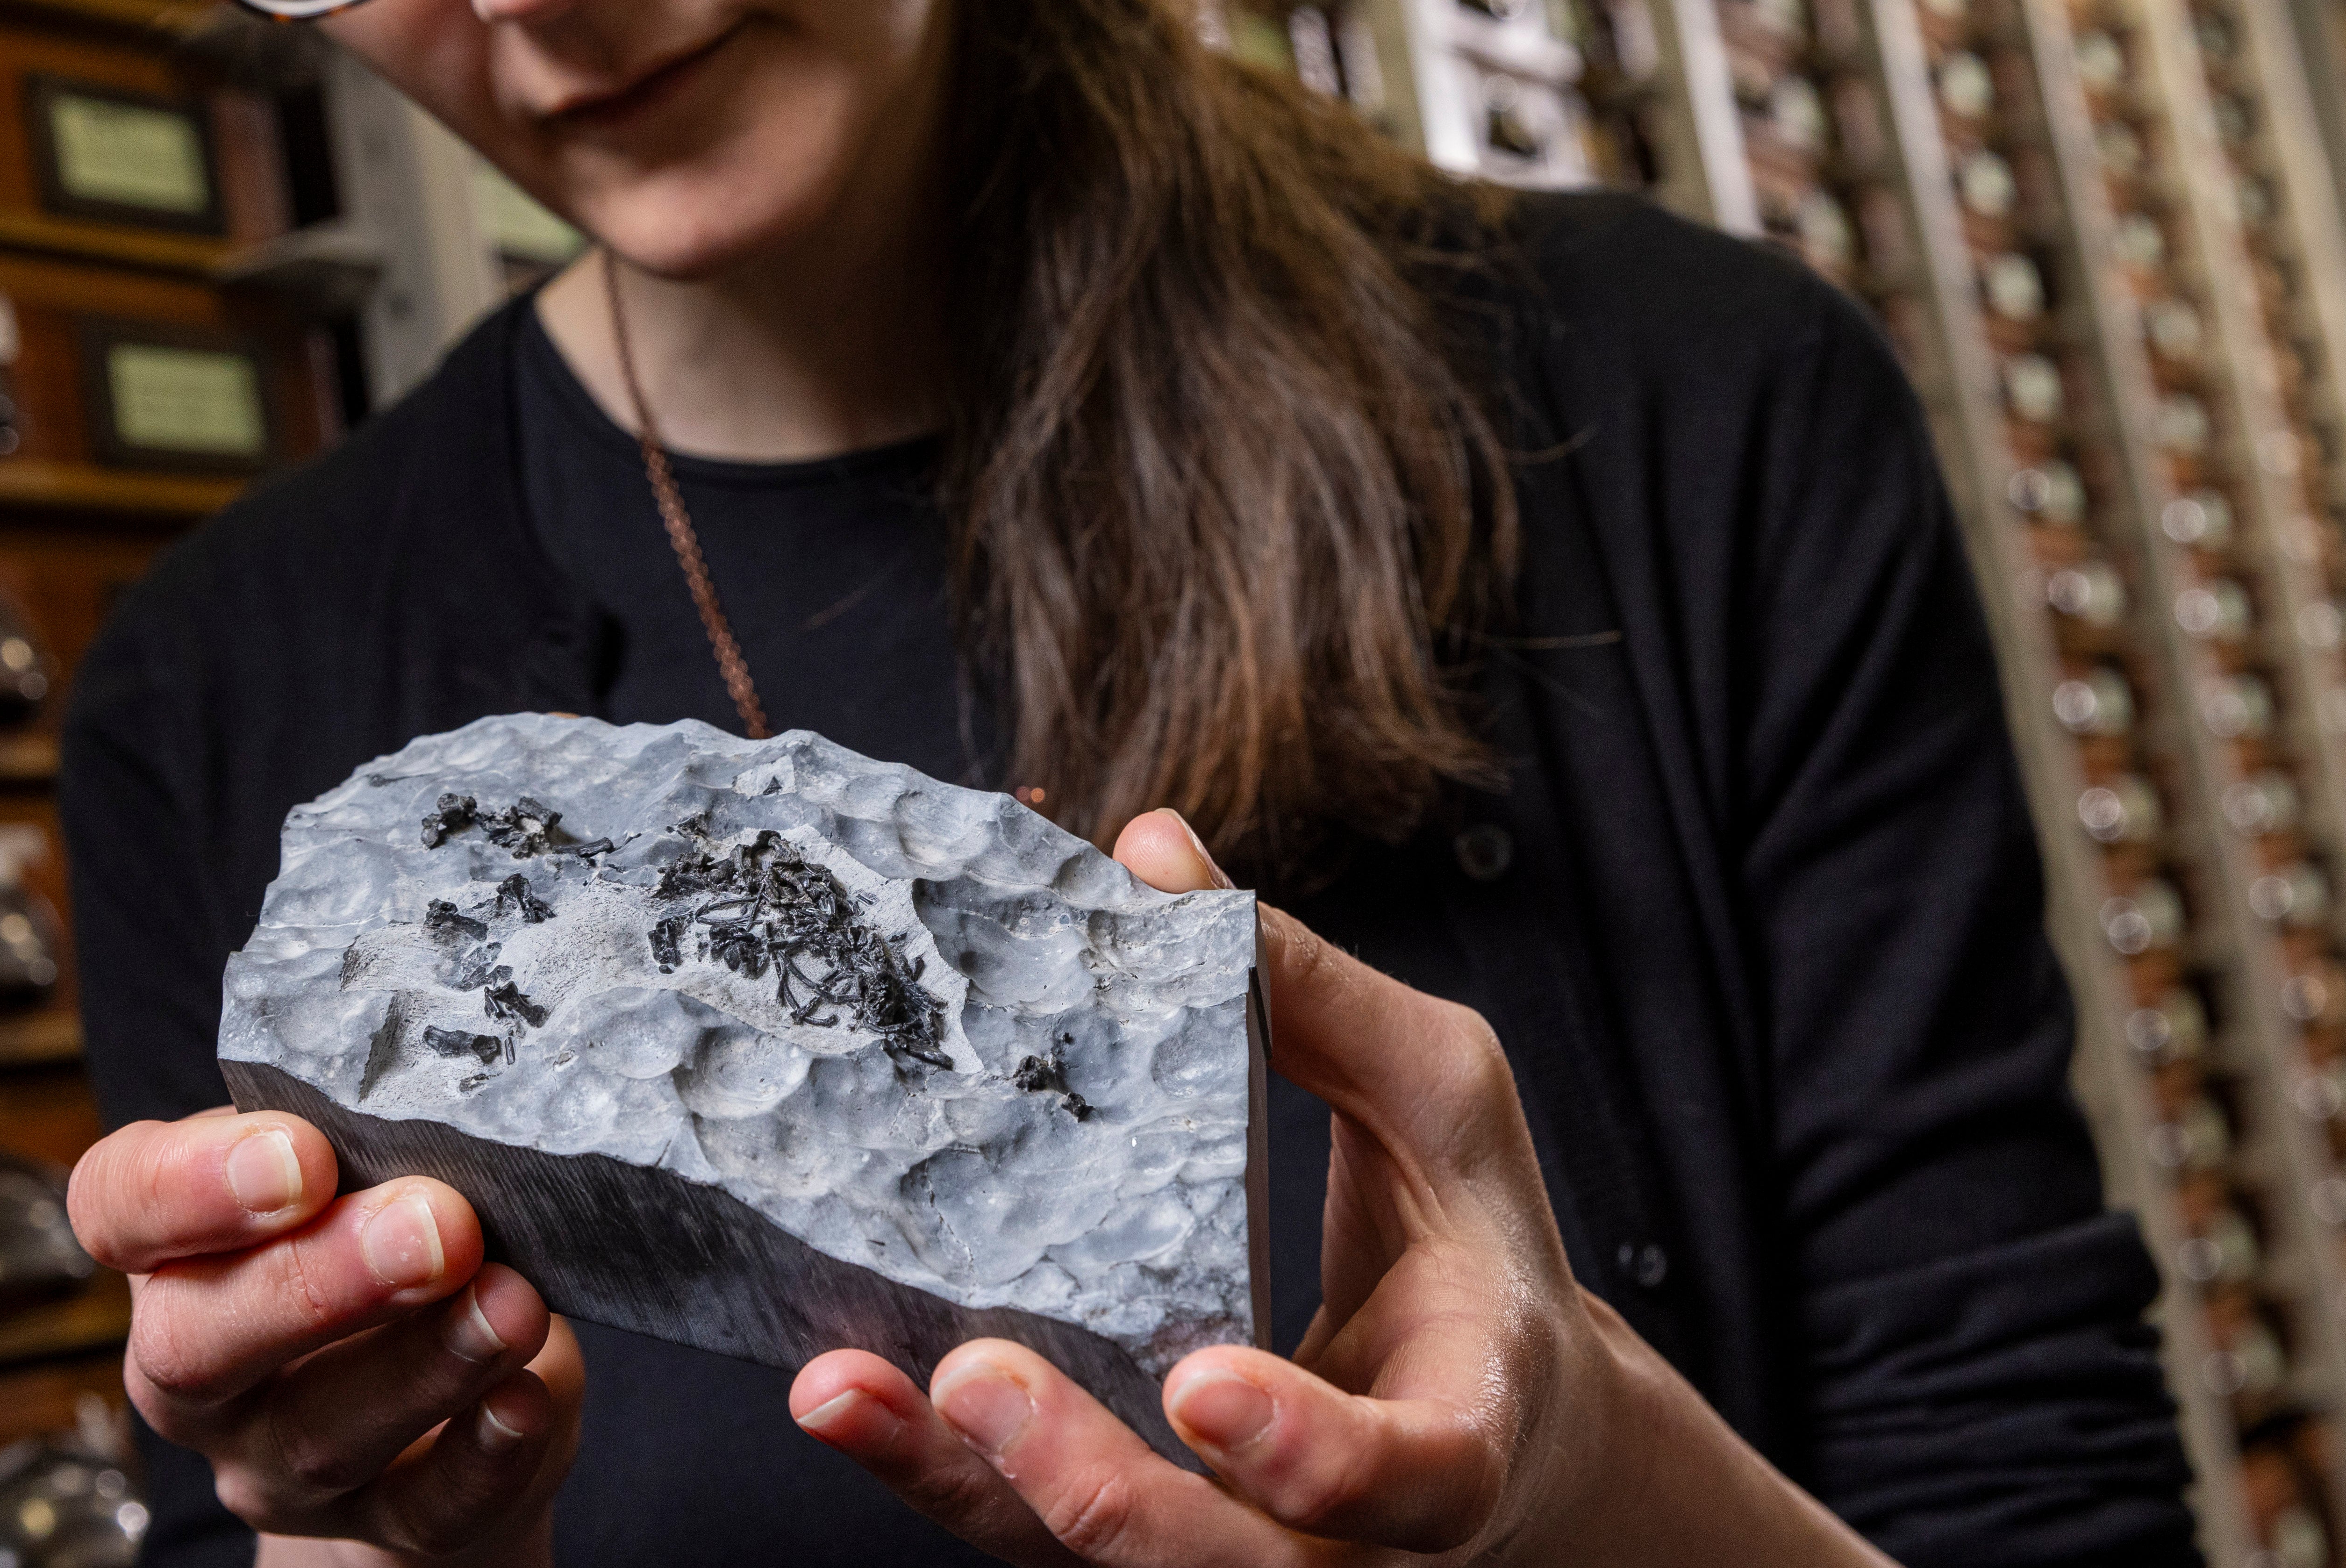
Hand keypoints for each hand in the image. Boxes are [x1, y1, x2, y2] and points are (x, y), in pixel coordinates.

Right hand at [67, 1107, 584, 1567]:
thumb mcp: (373, 1173)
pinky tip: (527, 1399)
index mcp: (173, 1248)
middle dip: (318, 1281)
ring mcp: (275, 1463)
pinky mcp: (379, 1527)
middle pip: (199, 1341)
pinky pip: (421, 1511)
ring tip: (512, 1302)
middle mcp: (196, 1369)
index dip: (188, 1185)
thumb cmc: (396, 1235)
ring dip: (423, 1363)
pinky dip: (481, 1454)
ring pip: (319, 1431)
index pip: (119, 1207)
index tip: (298, 1153)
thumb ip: (381, 1141)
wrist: (445, 1410)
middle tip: (435, 1224)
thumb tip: (461, 1107)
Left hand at [787, 812, 1894, 1566]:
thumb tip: (1150, 849)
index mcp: (1463, 1426)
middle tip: (976, 1376)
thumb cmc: (1469, 1239)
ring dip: (962, 1486)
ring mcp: (1238, 1554)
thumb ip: (1311, 990)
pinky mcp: (1145, 1539)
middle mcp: (1347, 1537)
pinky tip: (848, 1396)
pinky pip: (1032, 1533)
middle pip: (1218, 1559)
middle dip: (1093, 1485)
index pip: (1405, 1479)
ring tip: (844, 1391)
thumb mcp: (1437, 1097)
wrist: (1501, 1422)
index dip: (1309, 1454)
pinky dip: (933, 1474)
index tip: (1201, 1384)